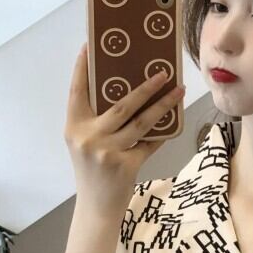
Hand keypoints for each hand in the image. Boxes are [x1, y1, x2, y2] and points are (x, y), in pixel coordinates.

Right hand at [64, 42, 184, 215]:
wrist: (96, 207)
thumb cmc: (92, 172)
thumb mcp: (85, 144)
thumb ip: (97, 122)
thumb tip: (127, 93)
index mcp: (73, 127)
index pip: (76, 91)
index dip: (81, 68)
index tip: (88, 45)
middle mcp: (88, 137)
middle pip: (120, 104)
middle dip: (145, 87)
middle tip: (163, 72)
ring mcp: (107, 151)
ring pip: (141, 122)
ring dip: (162, 105)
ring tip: (178, 90)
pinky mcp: (125, 165)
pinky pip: (149, 143)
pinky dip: (162, 132)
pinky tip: (175, 120)